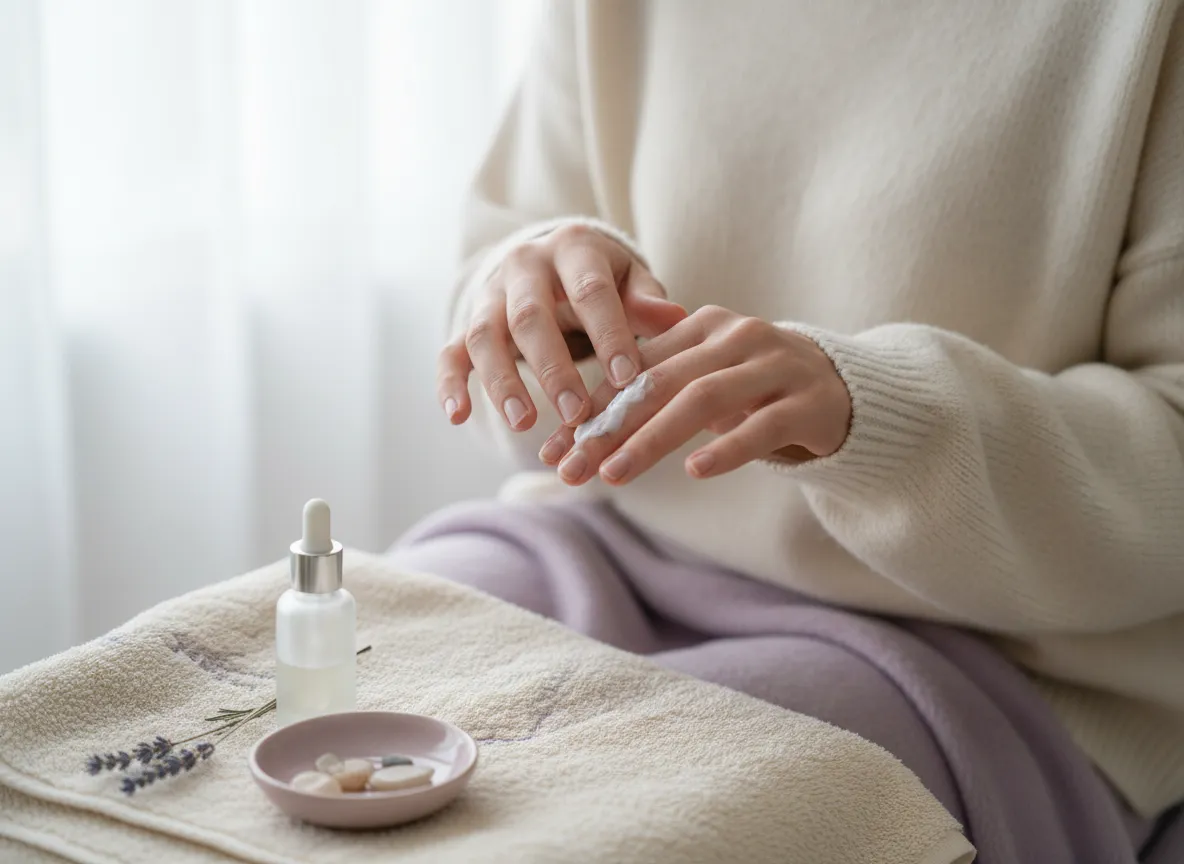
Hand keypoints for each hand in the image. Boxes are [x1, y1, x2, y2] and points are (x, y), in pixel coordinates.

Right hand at [437, 224, 686, 430]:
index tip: (626, 380)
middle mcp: (523, 266)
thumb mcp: (630, 280)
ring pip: (484, 336)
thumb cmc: (603, 281)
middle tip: (575, 413)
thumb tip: (673, 317)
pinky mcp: (467, 324)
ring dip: (502, 381)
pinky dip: (450, 385)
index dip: (608, 334)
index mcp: (572, 250)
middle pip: (530, 316)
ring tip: (524, 422)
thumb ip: (646, 299)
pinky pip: (451, 353)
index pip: (589, 291)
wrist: (553, 263)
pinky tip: (457, 417)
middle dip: (553, 368)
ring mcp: (490, 295)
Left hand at [536, 305, 851, 483]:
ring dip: (652, 438)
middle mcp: (736, 337)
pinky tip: (695, 470)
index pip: (634, 369)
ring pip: (702, 399)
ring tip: (614, 474)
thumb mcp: (703, 385)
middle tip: (569, 468)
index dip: (590, 409)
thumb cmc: (756, 391)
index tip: (551, 449)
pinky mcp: (808, 402)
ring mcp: (774, 367)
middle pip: (659, 383)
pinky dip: (727, 447)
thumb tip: (576, 436)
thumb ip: (651, 398)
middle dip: (608, 427)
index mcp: (701, 327)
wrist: (845, 390)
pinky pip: (762, 425)